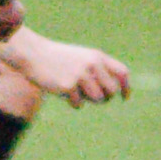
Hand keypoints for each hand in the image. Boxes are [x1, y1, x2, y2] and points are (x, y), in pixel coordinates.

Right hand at [0, 30, 131, 106]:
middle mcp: (92, 64)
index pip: (121, 72)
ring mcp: (81, 75)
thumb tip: (113, 92)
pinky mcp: (69, 85)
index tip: (124, 97)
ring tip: (73, 90)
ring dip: (86, 100)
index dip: (126, 87)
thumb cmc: (57, 59)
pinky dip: (71, 102)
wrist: (34, 55)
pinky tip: (61, 90)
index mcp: (97, 56)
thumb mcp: (81, 58)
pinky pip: (78, 104)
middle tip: (90, 96)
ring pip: (97, 99)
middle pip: (111, 91)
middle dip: (104, 98)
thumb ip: (97, 70)